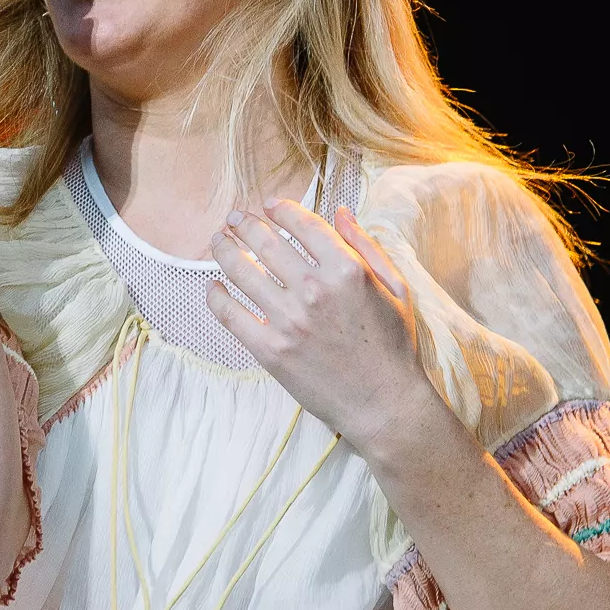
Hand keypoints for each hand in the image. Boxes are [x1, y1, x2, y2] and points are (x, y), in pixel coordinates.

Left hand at [206, 198, 436, 452]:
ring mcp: (289, 321)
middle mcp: (314, 290)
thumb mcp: (395, 287)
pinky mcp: (270, 350)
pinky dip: (216, 296)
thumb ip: (366, 246)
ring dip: (225, 249)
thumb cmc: (393, 346)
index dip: (280, 209)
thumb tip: (340, 212)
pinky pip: (230, 315)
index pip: (303, 224)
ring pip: (242, 271)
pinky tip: (214, 286)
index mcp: (346, 270)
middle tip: (234, 218)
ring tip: (218, 241)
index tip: (268, 205)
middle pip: (266, 242)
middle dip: (245, 223)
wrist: (384, 404)